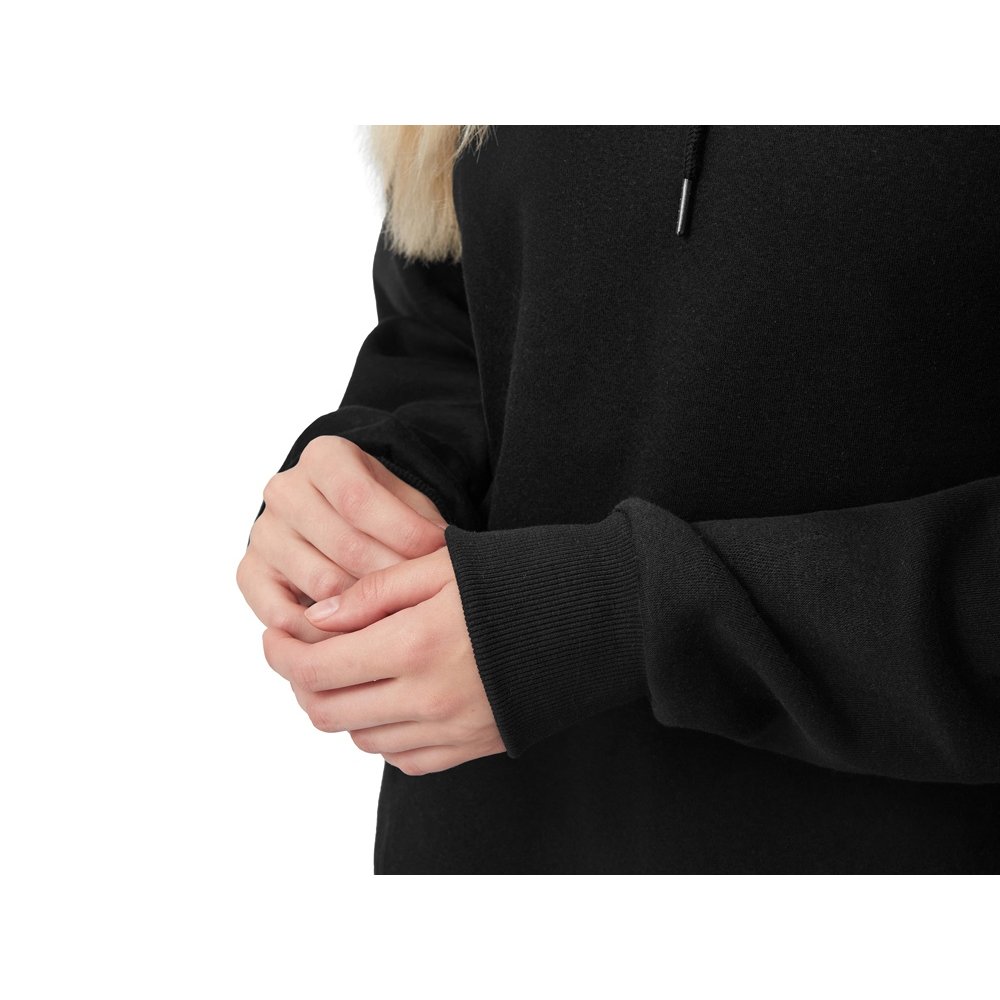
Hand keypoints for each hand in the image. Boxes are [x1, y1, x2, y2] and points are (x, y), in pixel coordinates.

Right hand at [237, 436, 448, 642]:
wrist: (338, 522)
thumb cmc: (382, 513)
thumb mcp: (406, 502)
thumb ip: (420, 525)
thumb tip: (440, 559)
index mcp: (323, 458)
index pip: (359, 497)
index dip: (404, 531)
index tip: (438, 554)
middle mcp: (285, 490)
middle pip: (345, 545)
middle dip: (393, 576)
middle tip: (426, 597)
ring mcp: (264, 533)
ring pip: (322, 585)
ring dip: (366, 609)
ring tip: (401, 619)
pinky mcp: (250, 573)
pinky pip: (284, 616)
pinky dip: (323, 634)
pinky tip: (357, 638)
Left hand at [261, 545, 505, 775]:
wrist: (599, 618)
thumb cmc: (521, 579)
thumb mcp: (442, 565)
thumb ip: (372, 594)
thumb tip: (315, 619)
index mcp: (413, 645)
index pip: (315, 668)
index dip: (280, 654)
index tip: (273, 636)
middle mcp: (426, 699)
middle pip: (328, 712)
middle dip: (302, 684)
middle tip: (303, 656)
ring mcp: (451, 731)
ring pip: (361, 738)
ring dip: (343, 707)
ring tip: (353, 671)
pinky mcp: (474, 748)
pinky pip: (404, 759)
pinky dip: (384, 733)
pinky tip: (394, 699)